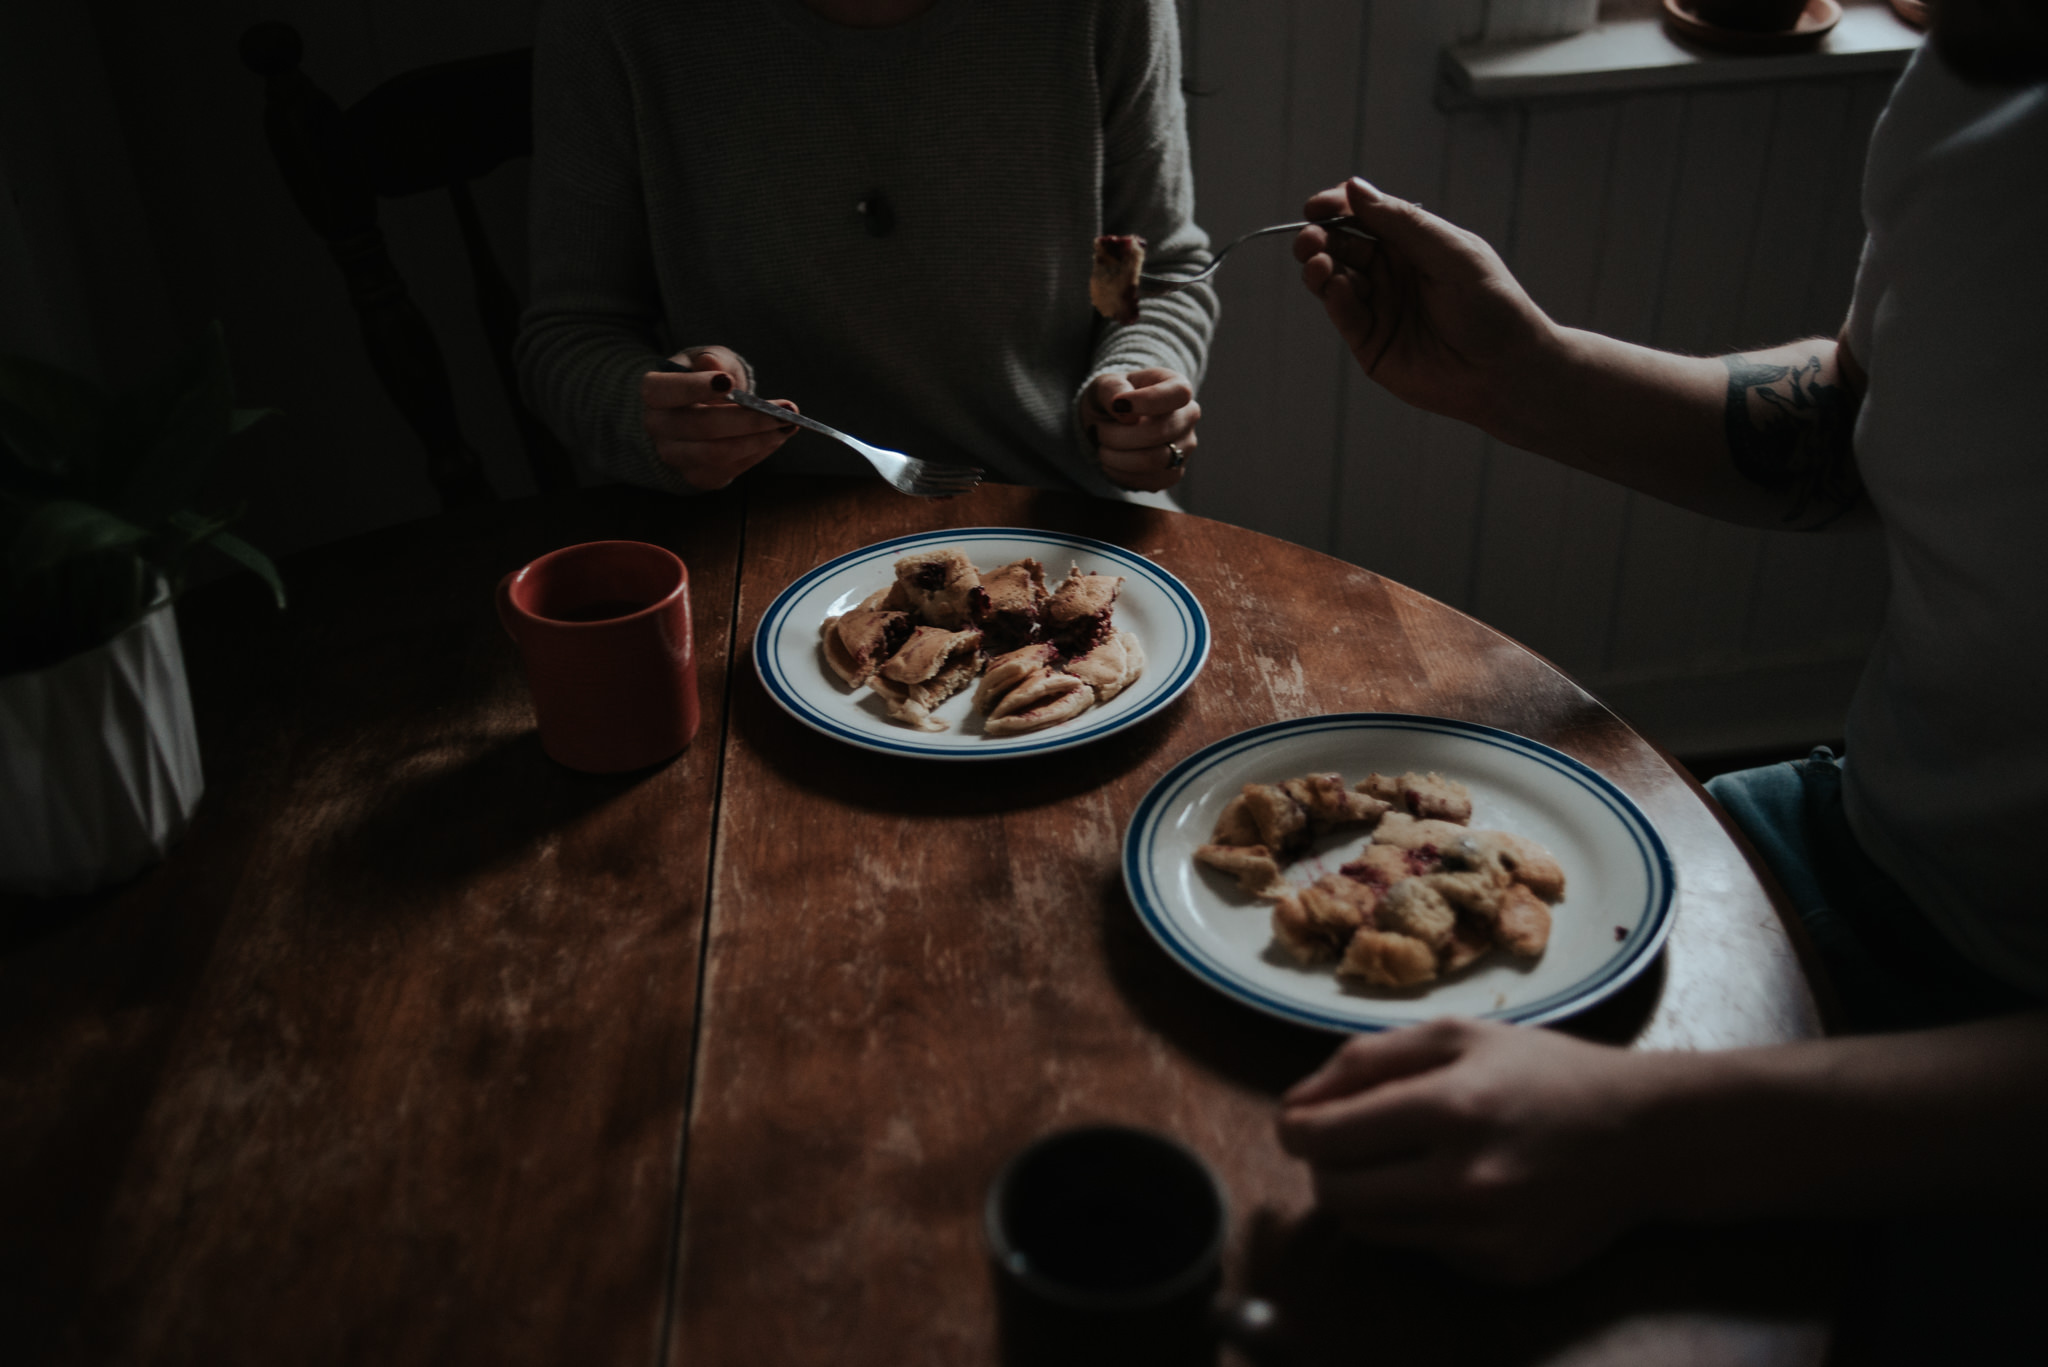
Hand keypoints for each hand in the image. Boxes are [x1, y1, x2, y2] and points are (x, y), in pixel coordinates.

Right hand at [640, 346, 797, 490]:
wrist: (701, 409)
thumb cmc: (706, 377)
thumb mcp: (710, 359)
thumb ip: (713, 360)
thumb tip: (712, 364)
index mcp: (654, 393)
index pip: (662, 391)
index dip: (693, 387)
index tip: (728, 382)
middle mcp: (658, 427)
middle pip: (701, 427)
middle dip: (748, 419)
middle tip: (785, 410)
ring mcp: (675, 455)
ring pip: (717, 453)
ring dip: (759, 440)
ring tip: (788, 425)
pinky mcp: (697, 476)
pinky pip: (729, 469)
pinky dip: (757, 453)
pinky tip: (775, 438)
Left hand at [1082, 367, 1200, 492]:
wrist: (1111, 422)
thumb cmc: (1112, 397)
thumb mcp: (1104, 384)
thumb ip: (1112, 389)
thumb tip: (1126, 414)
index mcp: (1176, 385)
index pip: (1178, 393)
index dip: (1148, 401)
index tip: (1117, 404)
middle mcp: (1188, 416)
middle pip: (1159, 432)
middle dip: (1118, 435)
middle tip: (1099, 430)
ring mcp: (1184, 447)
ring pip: (1153, 461)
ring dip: (1116, 457)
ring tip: (1103, 446)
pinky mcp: (1173, 473)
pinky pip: (1150, 482)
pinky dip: (1121, 474)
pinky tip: (1112, 461)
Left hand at [1276, 1017, 1663, 1283]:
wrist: (1647, 1136)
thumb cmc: (1545, 1072)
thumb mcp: (1458, 1035)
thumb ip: (1365, 1059)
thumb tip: (1296, 1104)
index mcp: (1449, 1107)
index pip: (1324, 1137)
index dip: (1294, 1128)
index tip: (1296, 1122)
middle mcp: (1465, 1181)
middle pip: (1336, 1194)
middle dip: (1325, 1166)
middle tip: (1347, 1143)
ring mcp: (1486, 1236)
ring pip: (1370, 1229)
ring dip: (1368, 1195)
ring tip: (1408, 1160)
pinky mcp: (1504, 1272)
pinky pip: (1422, 1250)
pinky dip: (1421, 1221)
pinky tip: (1462, 1189)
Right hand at [1295, 178, 1559, 439]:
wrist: (1507, 371)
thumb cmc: (1492, 306)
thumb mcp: (1452, 252)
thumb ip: (1403, 222)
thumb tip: (1355, 187)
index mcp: (1414, 243)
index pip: (1366, 216)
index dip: (1338, 208)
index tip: (1317, 206)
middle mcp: (1392, 272)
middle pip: (1343, 245)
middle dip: (1321, 238)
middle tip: (1310, 239)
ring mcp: (1380, 307)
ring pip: (1336, 279)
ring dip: (1320, 268)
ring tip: (1317, 263)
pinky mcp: (1371, 344)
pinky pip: (1345, 315)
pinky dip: (1335, 299)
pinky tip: (1337, 288)